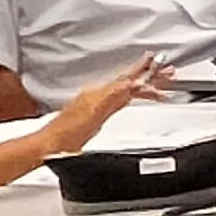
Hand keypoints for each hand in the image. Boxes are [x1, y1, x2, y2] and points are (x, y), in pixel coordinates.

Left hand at [40, 61, 169, 155]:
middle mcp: (97, 95)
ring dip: (141, 85)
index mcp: (98, 94)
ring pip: (124, 90)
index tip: (162, 69)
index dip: (147, 76)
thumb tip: (130, 83)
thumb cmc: (67, 135)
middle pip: (127, 82)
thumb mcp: (94, 115)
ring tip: (156, 80)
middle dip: (147, 75)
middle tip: (166, 69)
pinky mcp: (94, 114)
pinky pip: (118, 99)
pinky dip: (131, 94)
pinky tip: (132, 95)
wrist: (50, 146)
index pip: (129, 81)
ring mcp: (95, 104)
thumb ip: (113, 97)